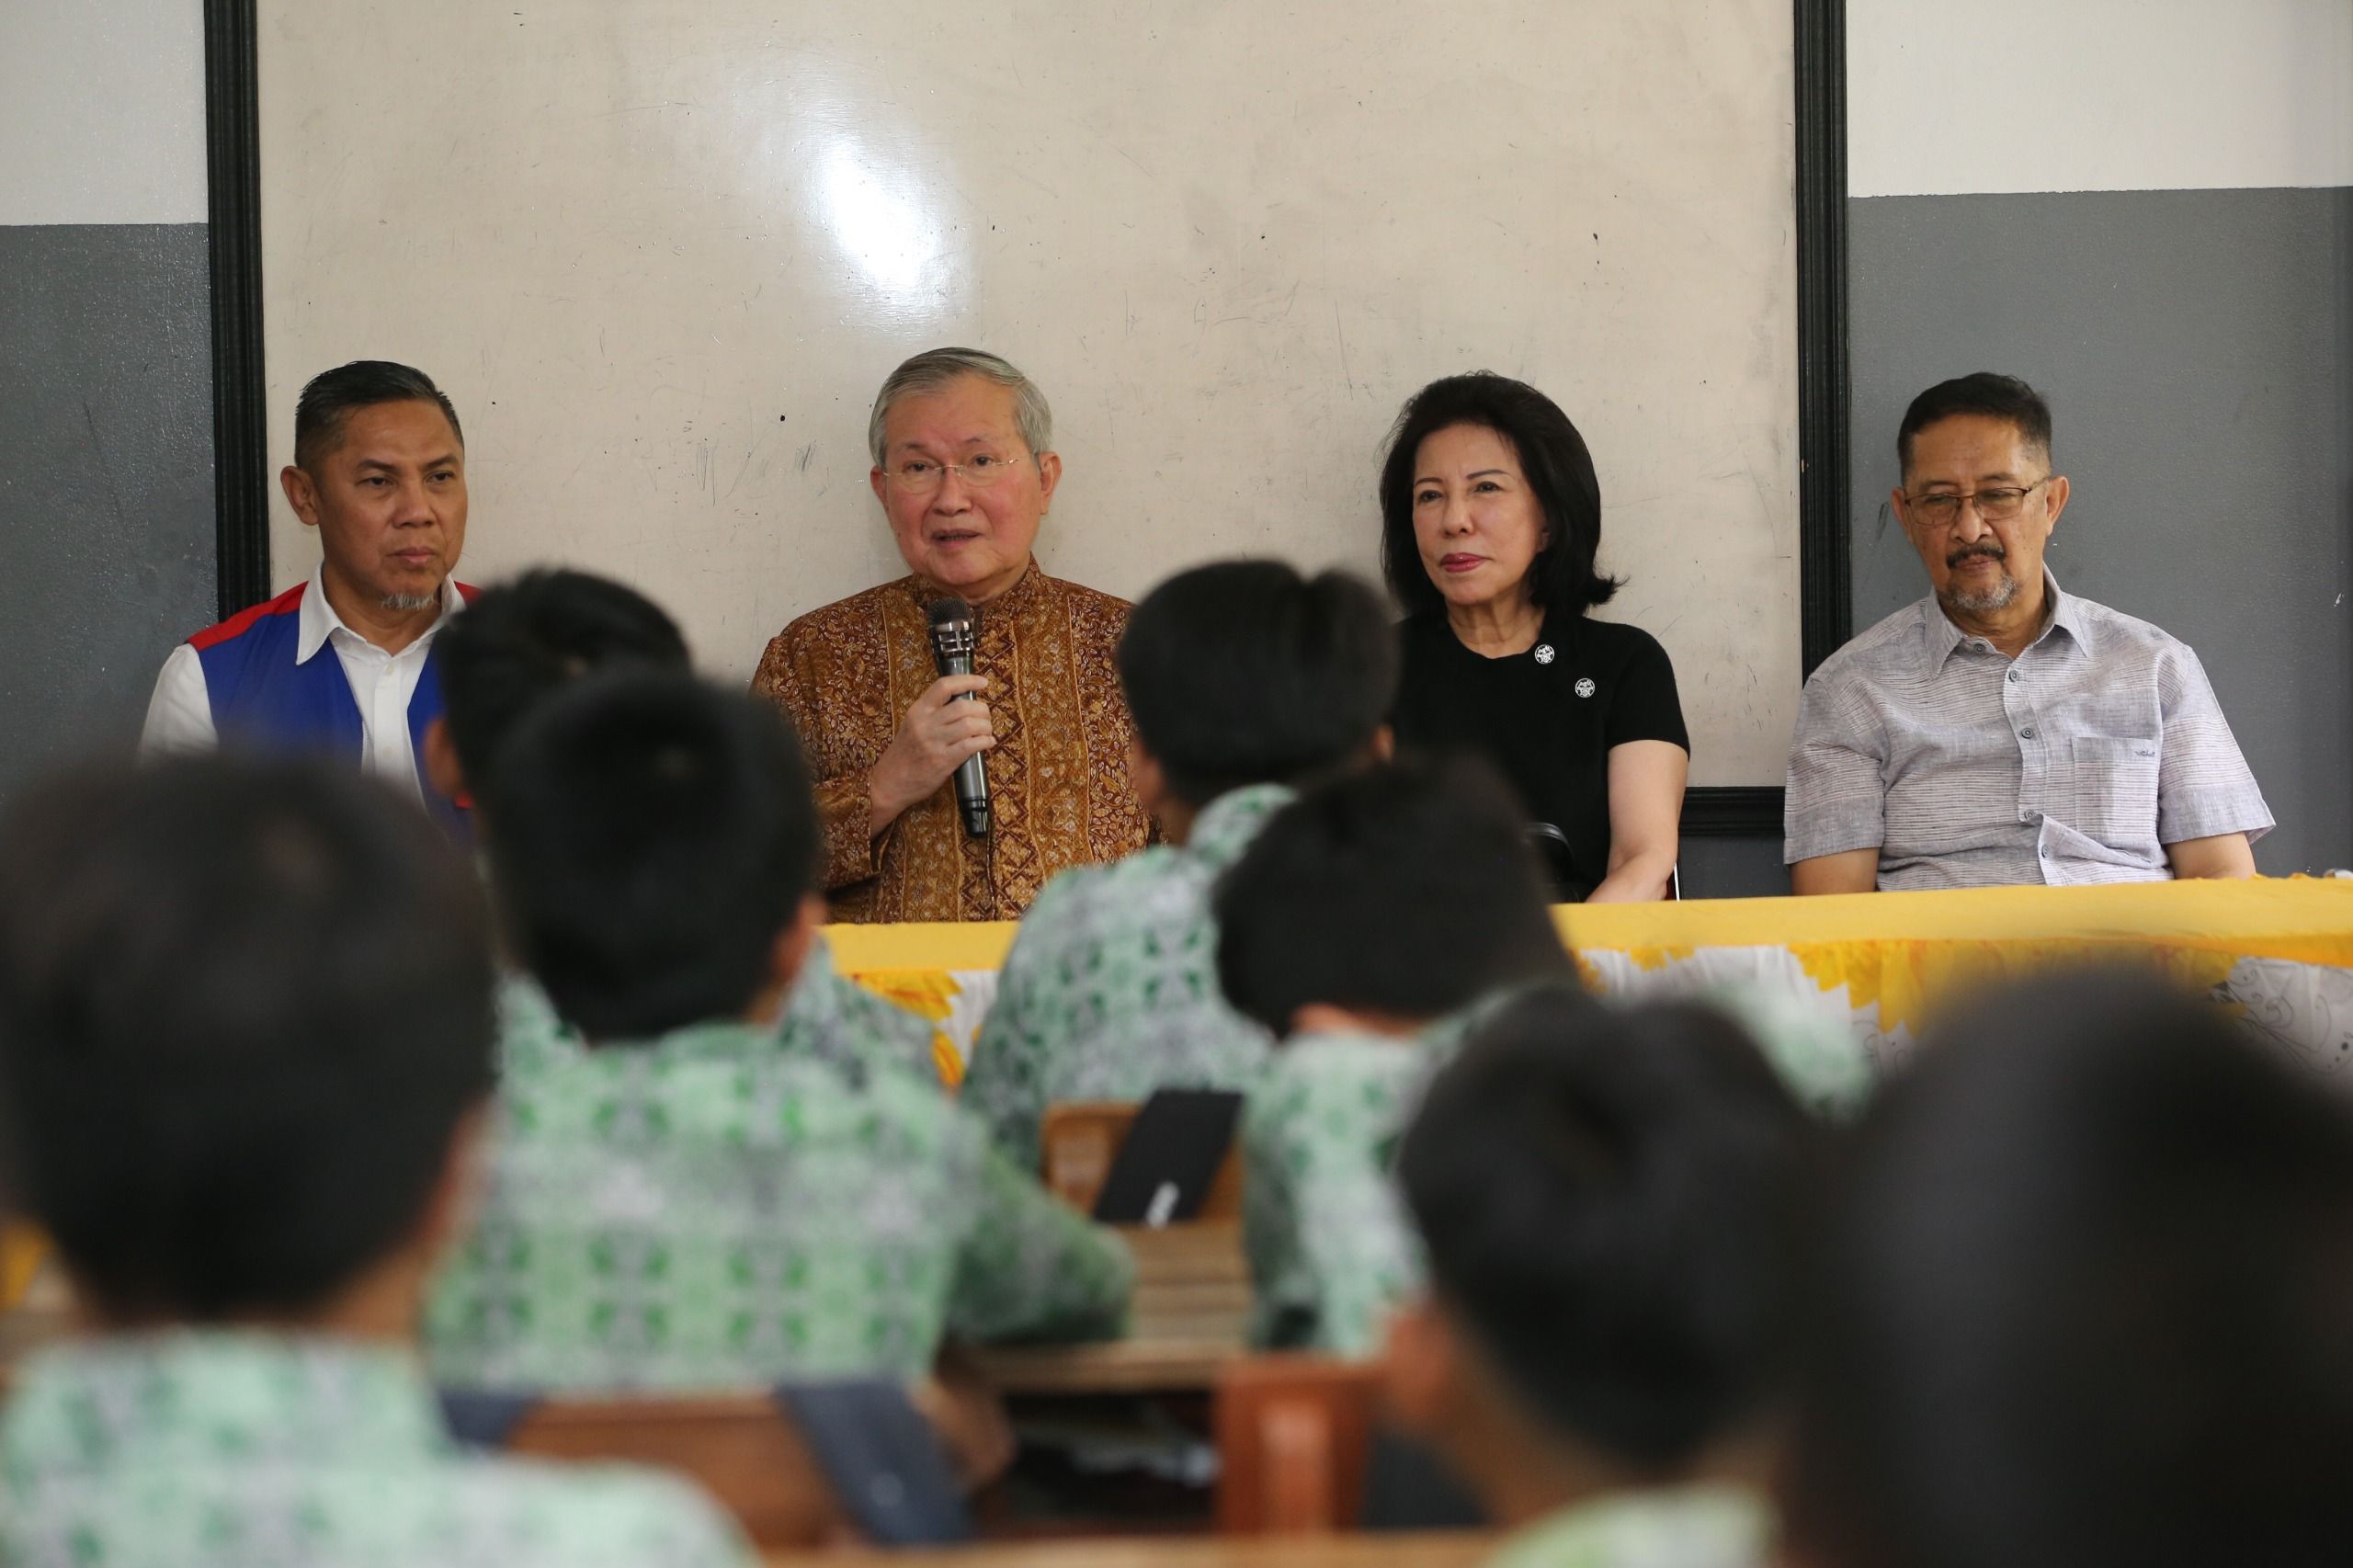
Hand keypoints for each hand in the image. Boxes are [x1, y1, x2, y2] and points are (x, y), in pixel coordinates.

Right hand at [869, 674, 994, 834]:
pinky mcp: (942, 761)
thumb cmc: (904, 754)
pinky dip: (985, 742)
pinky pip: (971, 746)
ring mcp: (934, 743)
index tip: (983, 683)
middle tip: (986, 716)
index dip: (967, 681)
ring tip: (987, 731)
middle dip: (982, 710)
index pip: (944, 686)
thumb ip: (933, 714)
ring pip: (970, 725)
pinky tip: (987, 743)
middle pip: (963, 706)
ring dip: (986, 726)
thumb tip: (965, 706)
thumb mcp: (912, 726)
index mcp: (918, 711)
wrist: (889, 783)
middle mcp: (925, 724)